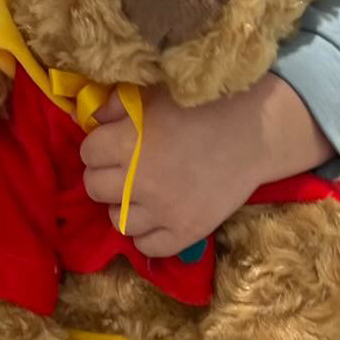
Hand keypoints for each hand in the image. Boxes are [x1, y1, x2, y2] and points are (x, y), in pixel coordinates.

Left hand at [79, 73, 333, 258]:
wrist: (254, 132)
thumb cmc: (201, 106)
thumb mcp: (153, 94)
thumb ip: (114, 105)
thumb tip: (85, 119)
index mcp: (129, 142)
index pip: (88, 152)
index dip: (99, 144)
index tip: (115, 141)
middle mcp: (140, 181)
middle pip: (94, 187)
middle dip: (105, 174)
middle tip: (124, 167)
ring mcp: (163, 212)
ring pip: (117, 220)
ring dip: (124, 205)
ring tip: (140, 192)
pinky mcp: (186, 232)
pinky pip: (147, 246)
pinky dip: (147, 233)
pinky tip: (156, 215)